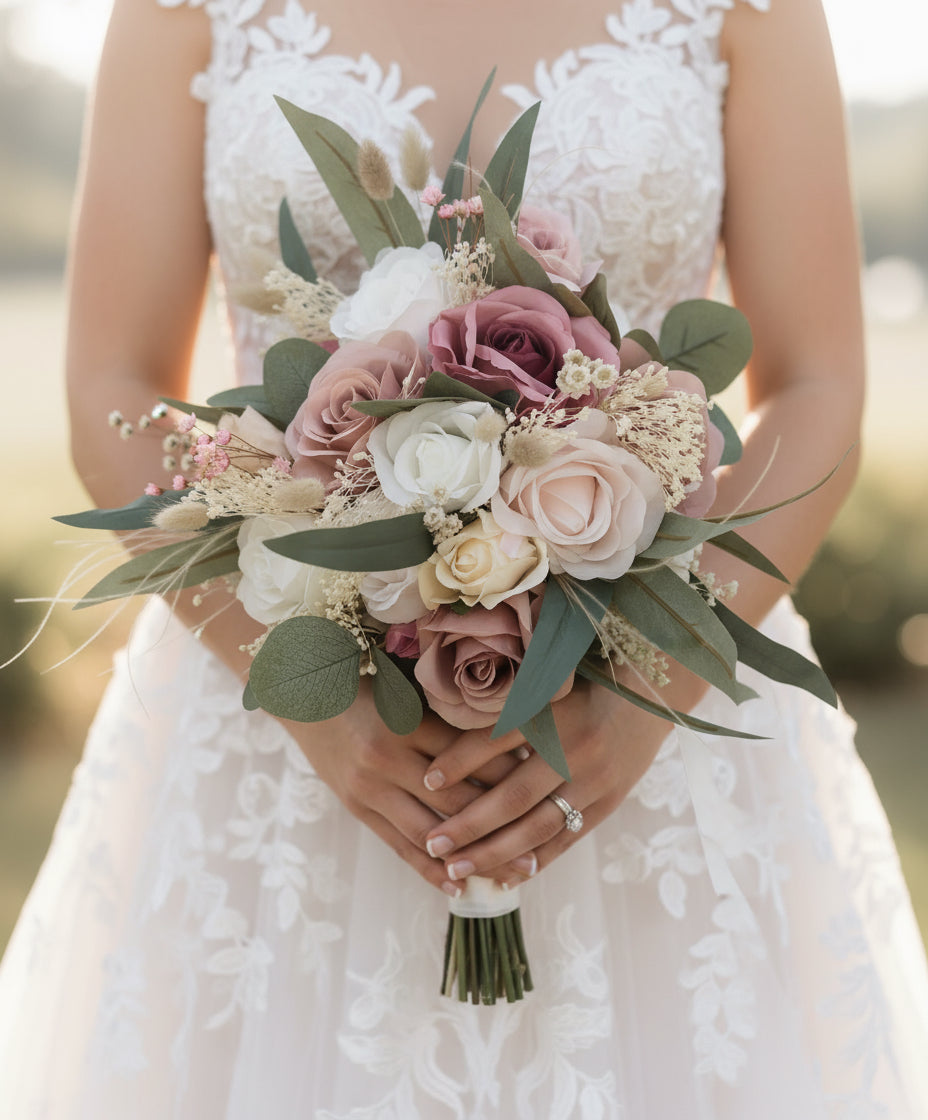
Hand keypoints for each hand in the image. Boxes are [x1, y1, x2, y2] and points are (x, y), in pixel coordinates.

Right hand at [281, 682, 528, 894]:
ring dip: (472, 857)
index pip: (470, 756)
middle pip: (457, 801)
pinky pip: (397, 845)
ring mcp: (369, 788)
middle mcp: (388, 758)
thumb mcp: (408, 686)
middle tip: (542, 845)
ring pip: (430, 832)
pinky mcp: (356, 807)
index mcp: (408, 721)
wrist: (301, 694)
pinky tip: (458, 885)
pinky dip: (429, 869)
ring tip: (512, 874)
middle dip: (502, 825)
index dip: (510, 773)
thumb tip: (511, 729)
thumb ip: (450, 709)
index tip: (549, 788)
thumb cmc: (364, 679)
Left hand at [420, 678, 673, 887]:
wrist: (646, 700)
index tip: (426, 780)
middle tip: (432, 843)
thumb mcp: (542, 686)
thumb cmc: (580, 689)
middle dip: (469, 823)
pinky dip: (533, 861)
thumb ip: (502, 706)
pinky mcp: (606, 804)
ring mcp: (593, 781)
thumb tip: (444, 733)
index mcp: (552, 712)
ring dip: (494, 851)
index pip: (498, 738)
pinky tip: (503, 877)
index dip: (461, 759)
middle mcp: (572, 749)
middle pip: (514, 795)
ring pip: (537, 826)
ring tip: (456, 868)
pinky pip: (565, 839)